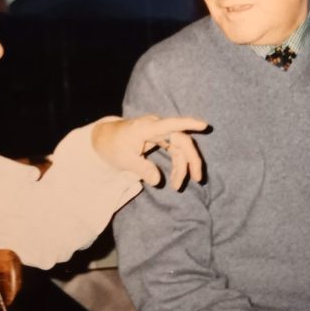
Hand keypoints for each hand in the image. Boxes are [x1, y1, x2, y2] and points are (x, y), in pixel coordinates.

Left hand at [91, 115, 206, 189]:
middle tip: (197, 179)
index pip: (171, 124)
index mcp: (147, 128)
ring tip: (178, 186)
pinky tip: (175, 178)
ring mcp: (160, 132)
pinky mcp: (161, 138)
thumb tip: (157, 180)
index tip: (204, 125)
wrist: (104, 138)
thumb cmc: (112, 145)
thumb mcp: (123, 160)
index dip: (188, 124)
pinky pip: (175, 151)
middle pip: (182, 140)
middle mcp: (157, 127)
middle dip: (191, 159)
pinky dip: (177, 164)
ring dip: (183, 166)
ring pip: (180, 147)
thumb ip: (141, 169)